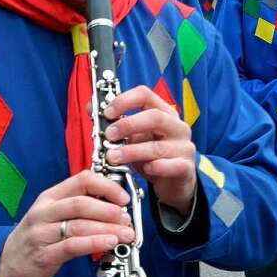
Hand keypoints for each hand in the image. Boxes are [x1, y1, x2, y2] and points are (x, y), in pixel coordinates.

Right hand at [0, 171, 133, 276]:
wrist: (5, 265)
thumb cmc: (36, 238)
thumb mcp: (52, 215)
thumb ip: (78, 207)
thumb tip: (114, 206)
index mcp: (50, 197)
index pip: (81, 180)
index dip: (106, 186)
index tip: (123, 197)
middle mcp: (45, 212)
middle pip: (81, 202)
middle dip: (109, 210)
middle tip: (127, 218)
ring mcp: (42, 233)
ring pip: (79, 224)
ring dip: (107, 228)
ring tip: (126, 234)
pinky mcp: (44, 255)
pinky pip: (72, 246)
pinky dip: (94, 243)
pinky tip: (109, 243)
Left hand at [103, 85, 196, 215]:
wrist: (175, 182)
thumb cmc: (152, 156)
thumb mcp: (134, 137)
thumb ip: (116, 124)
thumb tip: (91, 108)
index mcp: (164, 112)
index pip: (145, 95)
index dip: (124, 100)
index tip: (107, 112)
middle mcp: (177, 127)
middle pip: (154, 117)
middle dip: (128, 125)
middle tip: (109, 135)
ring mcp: (184, 147)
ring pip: (157, 146)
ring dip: (131, 151)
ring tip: (112, 158)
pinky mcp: (185, 168)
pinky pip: (170, 166)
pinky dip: (155, 167)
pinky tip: (145, 170)